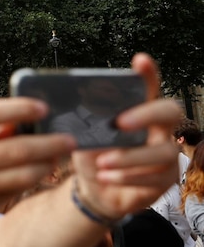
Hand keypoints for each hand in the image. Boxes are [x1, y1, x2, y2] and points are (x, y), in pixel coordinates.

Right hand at [0, 97, 75, 236]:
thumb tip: (14, 121)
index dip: (20, 107)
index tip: (41, 106)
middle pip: (16, 148)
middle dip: (49, 143)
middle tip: (68, 139)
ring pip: (23, 175)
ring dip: (46, 165)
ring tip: (56, 157)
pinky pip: (14, 192)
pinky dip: (30, 182)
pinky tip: (37, 173)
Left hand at [71, 53, 181, 220]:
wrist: (94, 187)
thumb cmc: (93, 152)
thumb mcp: (85, 132)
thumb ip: (87, 116)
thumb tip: (76, 97)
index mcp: (139, 110)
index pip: (149, 87)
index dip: (148, 73)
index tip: (140, 60)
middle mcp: (159, 128)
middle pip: (170, 112)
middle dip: (146, 115)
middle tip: (119, 122)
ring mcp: (167, 154)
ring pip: (162, 152)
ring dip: (129, 157)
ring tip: (102, 162)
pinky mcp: (165, 179)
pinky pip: (154, 178)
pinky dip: (126, 177)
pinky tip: (106, 176)